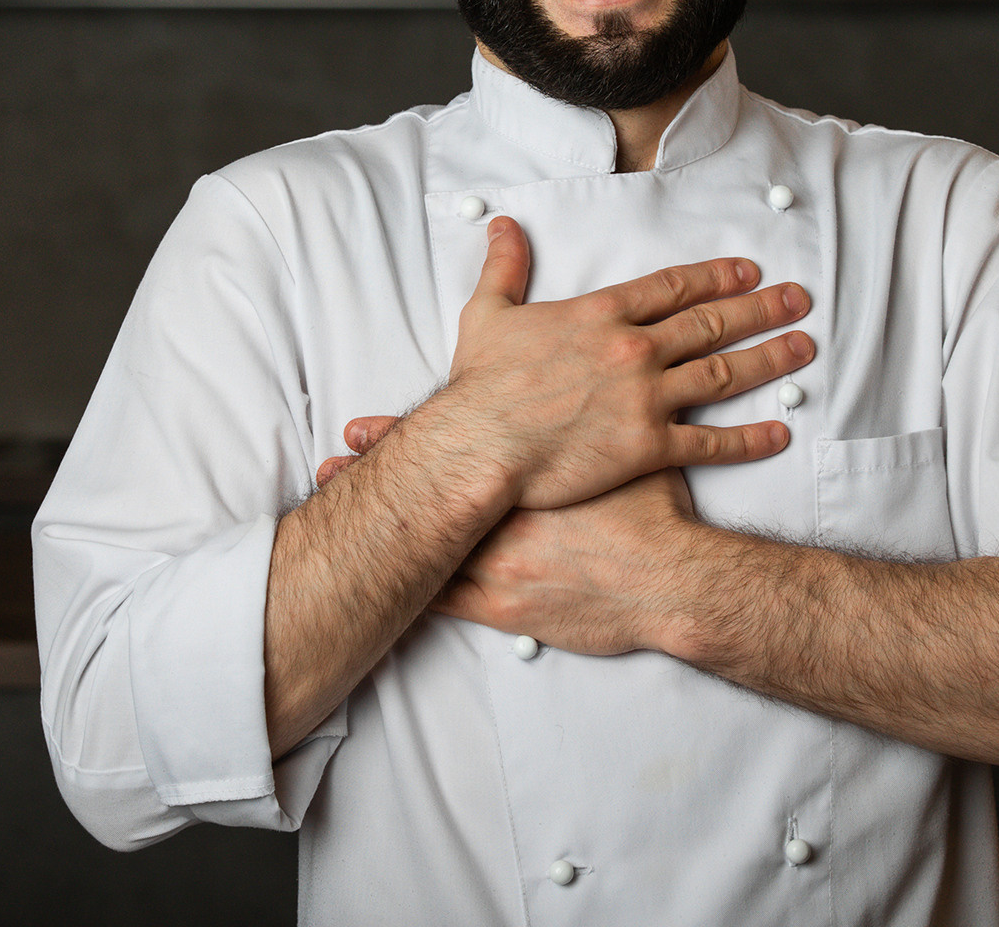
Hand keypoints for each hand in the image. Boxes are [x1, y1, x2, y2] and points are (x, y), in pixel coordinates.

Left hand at [315, 420, 699, 656]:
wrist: (671, 580)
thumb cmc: (655, 519)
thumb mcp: (624, 455)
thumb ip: (595, 428)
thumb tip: (592, 389)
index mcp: (526, 476)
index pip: (450, 450)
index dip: (401, 438)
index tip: (359, 427)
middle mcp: (502, 517)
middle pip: (426, 495)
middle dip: (375, 478)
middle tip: (327, 465)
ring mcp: (498, 566)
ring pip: (421, 550)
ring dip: (377, 536)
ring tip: (328, 524)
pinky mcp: (504, 610)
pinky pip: (442, 603)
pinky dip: (404, 591)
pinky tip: (369, 587)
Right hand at [410, 217, 812, 509]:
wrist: (479, 446)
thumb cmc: (480, 387)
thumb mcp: (488, 313)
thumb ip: (504, 266)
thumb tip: (502, 224)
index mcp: (601, 314)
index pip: (673, 287)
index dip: (716, 276)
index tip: (749, 270)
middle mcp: (634, 349)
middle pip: (711, 322)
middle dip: (761, 308)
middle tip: (798, 299)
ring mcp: (645, 397)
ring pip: (722, 374)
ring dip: (769, 359)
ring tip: (803, 348)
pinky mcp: (647, 446)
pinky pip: (710, 444)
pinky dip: (749, 440)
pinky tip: (779, 433)